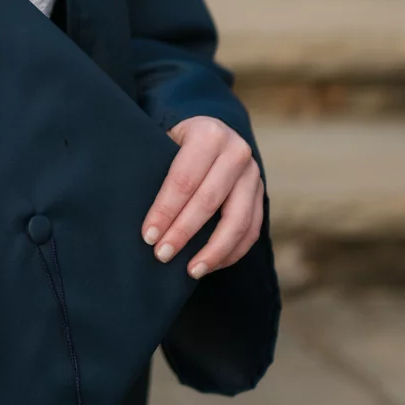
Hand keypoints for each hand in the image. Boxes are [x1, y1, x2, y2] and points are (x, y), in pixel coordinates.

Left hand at [141, 115, 263, 279]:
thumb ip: (155, 169)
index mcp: (209, 135)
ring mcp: (253, 175)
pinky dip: (231, 252)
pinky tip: (210, 265)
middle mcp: (236, 152)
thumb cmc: (175, 143)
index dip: (165, 211)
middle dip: (183, 232)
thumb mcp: (164, 142)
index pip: (184, 179)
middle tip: (162, 255)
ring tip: (191, 270)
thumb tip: (143, 217)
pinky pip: (252, 230)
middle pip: (209, 201)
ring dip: (213, 251)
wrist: (211, 133)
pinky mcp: (261, 195)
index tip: (148, 236)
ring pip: (238, 220)